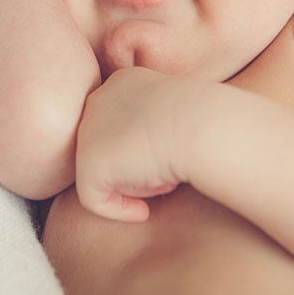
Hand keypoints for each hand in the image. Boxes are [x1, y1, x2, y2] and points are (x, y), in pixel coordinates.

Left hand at [75, 67, 200, 222]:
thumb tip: (150, 155)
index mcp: (123, 82)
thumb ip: (156, 126)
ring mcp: (88, 130)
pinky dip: (117, 210)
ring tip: (161, 186)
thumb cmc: (206, 123)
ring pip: (99, 170)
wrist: (202, 128)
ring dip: (128, 184)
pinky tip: (144, 212)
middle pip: (106, 147)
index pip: (119, 123)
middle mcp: (99, 100)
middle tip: (164, 179)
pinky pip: (93, 198)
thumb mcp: (179, 116)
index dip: (139, 148)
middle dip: (130, 167)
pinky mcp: (87, 162)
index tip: (165, 162)